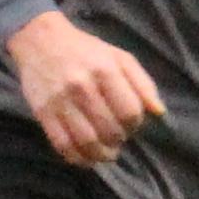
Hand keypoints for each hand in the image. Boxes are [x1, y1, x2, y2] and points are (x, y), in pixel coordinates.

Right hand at [5, 9, 165, 167]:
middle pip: (110, 130)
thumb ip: (143, 83)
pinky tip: (86, 158)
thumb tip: (159, 112)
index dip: (135, 125)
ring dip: (101, 154)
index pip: (130, 112)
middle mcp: (82, 86)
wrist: (39, 40)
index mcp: (105, 70)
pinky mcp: (42, 112)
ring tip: (107, 153)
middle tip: (118, 139)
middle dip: (119, 140)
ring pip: (87, 141)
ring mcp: (60, 101)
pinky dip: (77, 158)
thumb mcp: (119, 57)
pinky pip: (62, 144)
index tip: (131, 125)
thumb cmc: (85, 50)